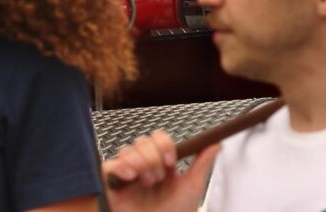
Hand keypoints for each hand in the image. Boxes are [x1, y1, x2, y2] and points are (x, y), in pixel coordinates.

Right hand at [103, 128, 219, 211]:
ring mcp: (127, 176)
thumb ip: (202, 163)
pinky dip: (120, 166)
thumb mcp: (192, 187)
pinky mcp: (111, 187)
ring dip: (140, 162)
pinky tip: (132, 177)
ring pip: (126, 150)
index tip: (172, 161)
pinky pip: (108, 166)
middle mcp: (143, 167)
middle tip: (159, 177)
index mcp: (161, 164)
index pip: (158, 139)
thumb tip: (216, 143)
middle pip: (142, 141)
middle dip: (153, 156)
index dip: (164, 144)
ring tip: (148, 182)